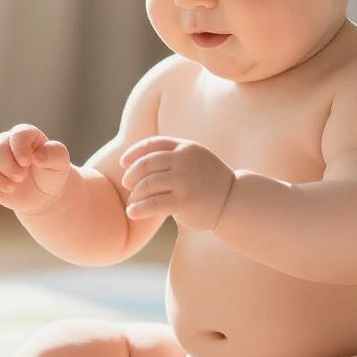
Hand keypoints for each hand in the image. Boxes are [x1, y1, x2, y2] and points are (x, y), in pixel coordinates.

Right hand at [0, 124, 72, 214]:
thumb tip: (39, 156)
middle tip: (21, 178)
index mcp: (24, 136)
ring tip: (12, 188)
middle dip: (7, 167)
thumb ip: (54, 154)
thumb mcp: (60, 162)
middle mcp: (4, 145)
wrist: (44, 194)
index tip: (27, 163)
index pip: (17, 135)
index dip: (20, 149)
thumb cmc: (52, 172)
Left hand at [119, 137, 235, 230]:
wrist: (233, 201)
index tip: (123, 163)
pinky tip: (132, 212)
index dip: (134, 153)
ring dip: (135, 194)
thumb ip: (173, 158)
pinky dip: (138, 208)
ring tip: (133, 201)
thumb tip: (137, 161)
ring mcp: (184, 180)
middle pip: (146, 163)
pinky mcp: (184, 201)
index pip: (152, 144)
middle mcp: (185, 160)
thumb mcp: (194, 161)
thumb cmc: (208, 183)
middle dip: (132, 174)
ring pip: (147, 184)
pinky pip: (152, 204)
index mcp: (186, 147)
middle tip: (127, 184)